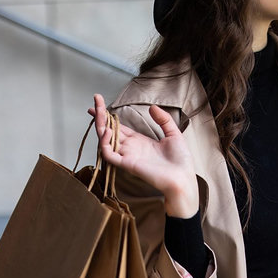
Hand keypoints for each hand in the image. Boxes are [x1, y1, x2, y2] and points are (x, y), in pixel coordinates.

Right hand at [89, 94, 198, 217]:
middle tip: (95, 100)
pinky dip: (104, 143)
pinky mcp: (127, 164)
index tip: (98, 104)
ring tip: (97, 111)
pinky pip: (109, 154)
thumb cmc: (180, 160)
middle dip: (100, 115)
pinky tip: (107, 131)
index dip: (108, 116)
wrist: (183, 177)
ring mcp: (127, 156)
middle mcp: (130, 148)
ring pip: (106, 140)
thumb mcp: (173, 134)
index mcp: (139, 141)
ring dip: (100, 125)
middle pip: (109, 130)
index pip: (119, 127)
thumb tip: (152, 107)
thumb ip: (163, 120)